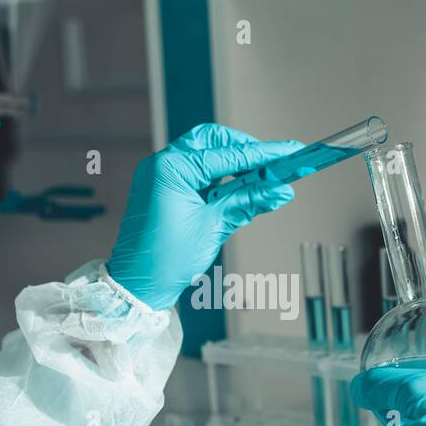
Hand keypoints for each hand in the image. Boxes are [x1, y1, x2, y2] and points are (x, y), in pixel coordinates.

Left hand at [107, 124, 304, 310]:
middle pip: (212, 140)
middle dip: (244, 148)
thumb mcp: (214, 226)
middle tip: (273, 162)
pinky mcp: (162, 188)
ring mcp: (160, 175)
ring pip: (204, 153)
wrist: (137, 286)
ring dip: (232, 162)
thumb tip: (281, 190)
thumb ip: (248, 201)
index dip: (263, 154)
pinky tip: (238, 188)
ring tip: (260, 177)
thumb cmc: (165, 259)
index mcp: (171, 168)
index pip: (227, 154)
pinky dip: (218, 176)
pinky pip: (195, 171)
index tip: (289, 152)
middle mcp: (162, 164)